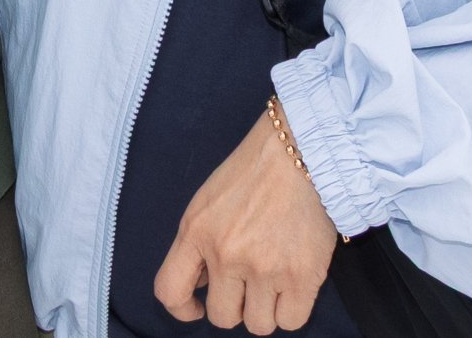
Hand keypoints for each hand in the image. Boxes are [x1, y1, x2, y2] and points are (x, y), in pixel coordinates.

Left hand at [153, 102, 338, 331]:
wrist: (300, 150)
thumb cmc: (255, 172)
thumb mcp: (208, 202)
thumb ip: (198, 244)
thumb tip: (202, 286)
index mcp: (197, 232)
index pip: (169, 292)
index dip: (182, 309)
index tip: (197, 306)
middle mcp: (226, 255)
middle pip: (222, 318)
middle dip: (235, 307)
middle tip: (249, 285)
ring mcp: (265, 268)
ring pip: (258, 325)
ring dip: (266, 309)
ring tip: (275, 282)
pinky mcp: (302, 276)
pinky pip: (291, 321)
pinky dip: (292, 310)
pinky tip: (294, 286)